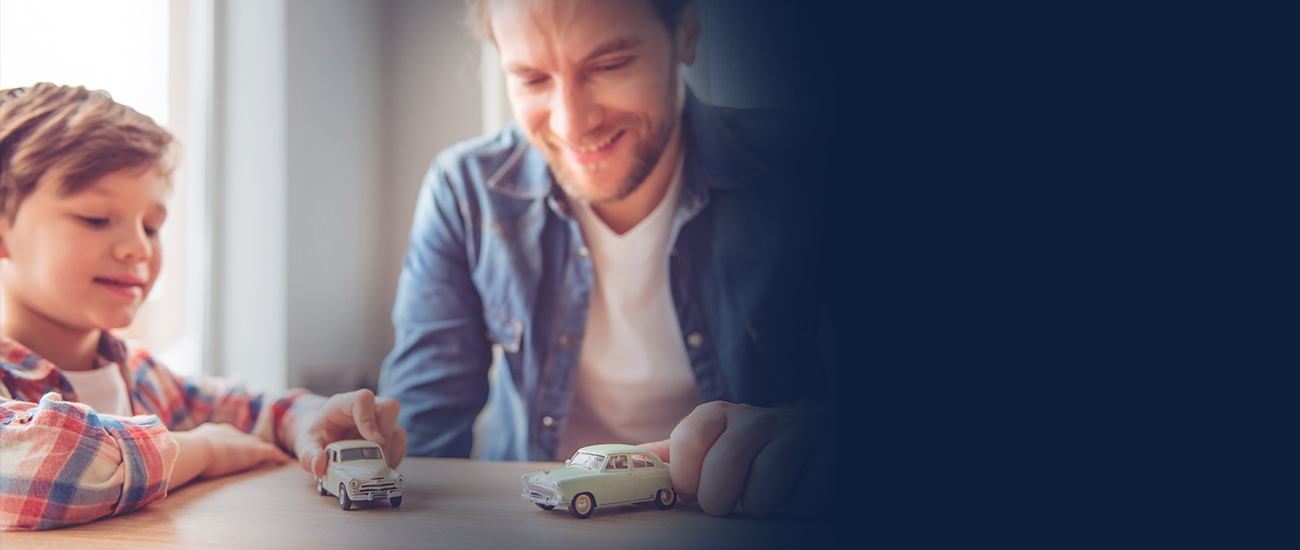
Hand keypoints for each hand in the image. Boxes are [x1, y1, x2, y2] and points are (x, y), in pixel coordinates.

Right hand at [170, 422, 292, 486]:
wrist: (197, 451)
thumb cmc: (182, 454)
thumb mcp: (176, 454)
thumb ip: (170, 458)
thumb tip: (153, 466)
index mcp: (211, 432)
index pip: (224, 435)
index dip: (229, 441)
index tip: (231, 445)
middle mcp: (229, 433)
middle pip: (243, 438)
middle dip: (249, 443)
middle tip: (255, 448)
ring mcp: (243, 441)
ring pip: (258, 445)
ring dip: (265, 450)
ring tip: (274, 455)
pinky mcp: (254, 452)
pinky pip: (270, 453)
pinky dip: (277, 456)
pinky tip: (284, 460)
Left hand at [287, 389, 406, 476]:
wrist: (324, 434)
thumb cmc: (318, 433)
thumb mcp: (306, 442)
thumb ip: (308, 453)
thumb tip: (318, 466)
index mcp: (344, 404)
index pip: (363, 399)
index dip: (369, 419)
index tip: (373, 439)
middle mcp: (367, 409)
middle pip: (389, 409)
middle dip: (386, 436)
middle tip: (377, 458)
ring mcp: (380, 422)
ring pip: (398, 429)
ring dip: (391, 452)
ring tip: (377, 468)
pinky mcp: (388, 435)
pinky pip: (399, 446)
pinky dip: (393, 459)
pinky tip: (379, 468)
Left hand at [640, 401, 830, 517]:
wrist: (809, 432)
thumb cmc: (748, 446)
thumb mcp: (710, 441)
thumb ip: (674, 453)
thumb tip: (630, 459)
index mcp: (720, 415)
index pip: (690, 438)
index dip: (685, 474)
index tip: (689, 491)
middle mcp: (756, 419)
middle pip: (725, 465)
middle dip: (719, 498)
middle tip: (724, 501)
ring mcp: (795, 436)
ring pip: (765, 484)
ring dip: (758, 503)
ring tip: (760, 496)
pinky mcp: (825, 457)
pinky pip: (805, 497)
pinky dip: (794, 505)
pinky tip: (792, 492)